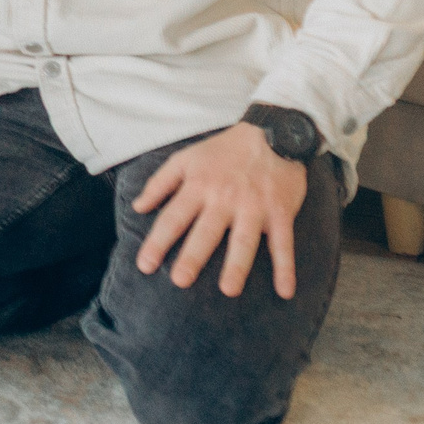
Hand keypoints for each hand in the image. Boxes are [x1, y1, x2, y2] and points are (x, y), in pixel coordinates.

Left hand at [132, 122, 308, 298]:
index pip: (173, 218)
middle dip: (192, 256)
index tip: (144, 266)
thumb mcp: (185, 158)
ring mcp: (254, 207)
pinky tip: (285, 291)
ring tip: (228, 290)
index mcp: (199, 186)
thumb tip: (138, 208)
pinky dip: (286, 267)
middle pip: (206, 232)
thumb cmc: (223, 150)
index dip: (157, 242)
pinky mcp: (280, 212)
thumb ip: (160, 183)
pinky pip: (283, 243)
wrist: (272, 133)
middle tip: (180, 281)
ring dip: (237, 265)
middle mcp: (224, 199)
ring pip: (244, 240)